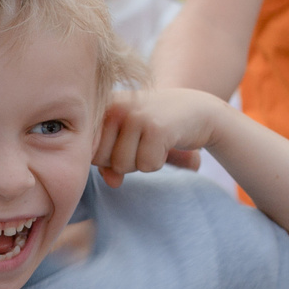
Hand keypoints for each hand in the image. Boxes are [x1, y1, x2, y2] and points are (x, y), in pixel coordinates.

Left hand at [95, 88, 219, 183]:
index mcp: (102, 105)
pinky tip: (167, 143)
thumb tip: (112, 182)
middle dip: (124, 161)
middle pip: (102, 160)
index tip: (127, 142)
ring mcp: (135, 115)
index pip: (89, 151)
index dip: (107, 158)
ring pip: (122, 165)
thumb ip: (110, 163)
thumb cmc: (157, 127)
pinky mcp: (155, 127)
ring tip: (155, 141)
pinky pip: (147, 165)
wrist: (199, 110)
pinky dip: (159, 161)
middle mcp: (114, 106)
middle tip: (144, 141)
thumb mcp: (128, 142)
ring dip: (142, 162)